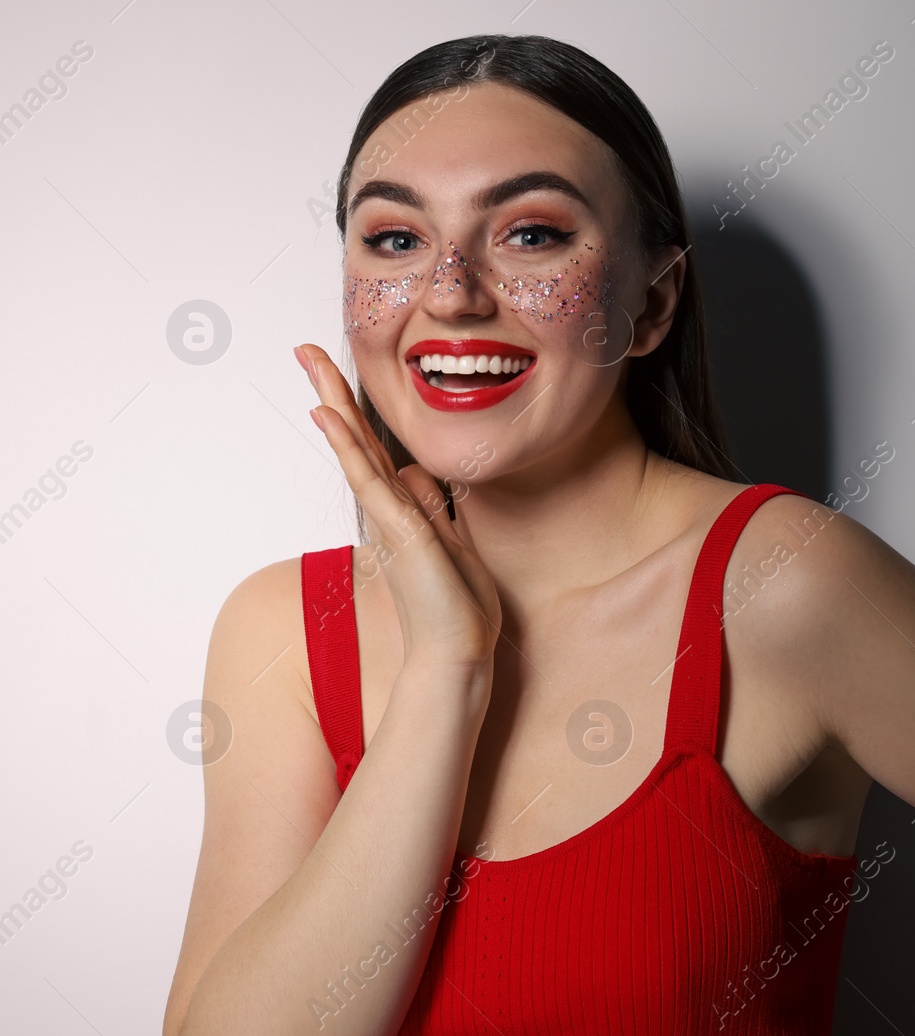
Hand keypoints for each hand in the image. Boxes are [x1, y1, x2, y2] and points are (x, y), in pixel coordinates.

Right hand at [298, 343, 503, 676]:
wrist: (457, 654)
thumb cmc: (457, 608)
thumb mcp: (453, 543)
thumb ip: (435, 508)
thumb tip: (418, 474)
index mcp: (403, 509)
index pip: (374, 449)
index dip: (355, 413)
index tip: (334, 377)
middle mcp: (388, 509)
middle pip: (356, 440)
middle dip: (332, 393)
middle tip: (305, 349)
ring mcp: (389, 519)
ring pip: (355, 450)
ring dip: (333, 403)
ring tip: (309, 362)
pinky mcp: (398, 531)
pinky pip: (367, 480)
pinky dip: (347, 446)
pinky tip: (328, 417)